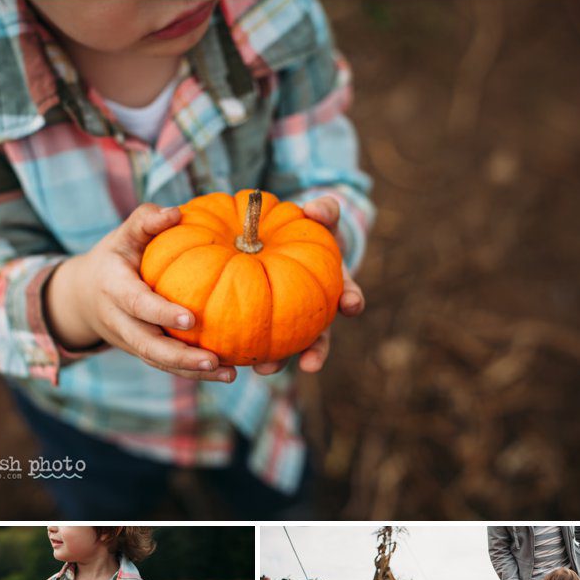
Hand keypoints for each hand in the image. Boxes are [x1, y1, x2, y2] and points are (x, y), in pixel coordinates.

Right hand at [45, 204, 235, 382]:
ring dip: (193, 372)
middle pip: (147, 345)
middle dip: (180, 357)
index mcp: (113, 287)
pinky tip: (226, 372)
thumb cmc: (115, 257)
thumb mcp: (124, 235)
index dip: (160, 313)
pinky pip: (168, 366)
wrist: (85, 296)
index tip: (190, 318)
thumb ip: (146, 220)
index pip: (137, 303)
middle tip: (213, 359)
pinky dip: (194, 372)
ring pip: (159, 362)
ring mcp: (131, 341)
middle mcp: (120, 320)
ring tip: (229, 374)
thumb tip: (176, 212)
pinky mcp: (143, 353)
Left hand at [253, 195, 364, 375]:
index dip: (352, 301)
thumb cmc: (306, 231)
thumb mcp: (318, 218)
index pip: (349, 296)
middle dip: (317, 352)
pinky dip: (242, 347)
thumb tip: (316, 208)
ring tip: (264, 371)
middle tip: (312, 364)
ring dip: (278, 362)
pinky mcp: (261, 325)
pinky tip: (227, 355)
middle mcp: (315, 312)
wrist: (278, 240)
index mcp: (334, 287)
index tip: (351, 305)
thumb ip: (323, 211)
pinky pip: (252, 339)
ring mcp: (290, 323)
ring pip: (286, 347)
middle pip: (320, 336)